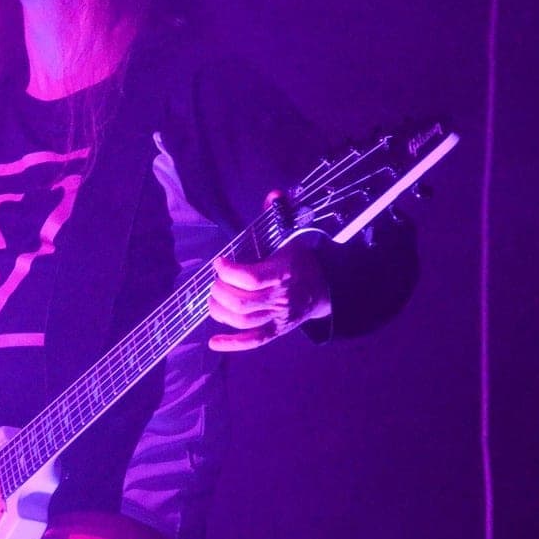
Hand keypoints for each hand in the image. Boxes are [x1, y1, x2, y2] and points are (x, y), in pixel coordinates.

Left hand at [207, 204, 330, 353]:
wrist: (325, 288)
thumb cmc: (301, 261)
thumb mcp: (294, 235)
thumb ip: (279, 215)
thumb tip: (273, 194)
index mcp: (284, 273)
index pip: (250, 278)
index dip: (228, 271)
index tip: (219, 262)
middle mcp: (281, 298)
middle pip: (241, 302)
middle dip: (220, 290)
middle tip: (216, 280)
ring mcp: (278, 318)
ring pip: (242, 320)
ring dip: (220, 310)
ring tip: (214, 298)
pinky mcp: (276, 331)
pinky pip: (253, 342)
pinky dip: (232, 344)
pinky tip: (214, 343)